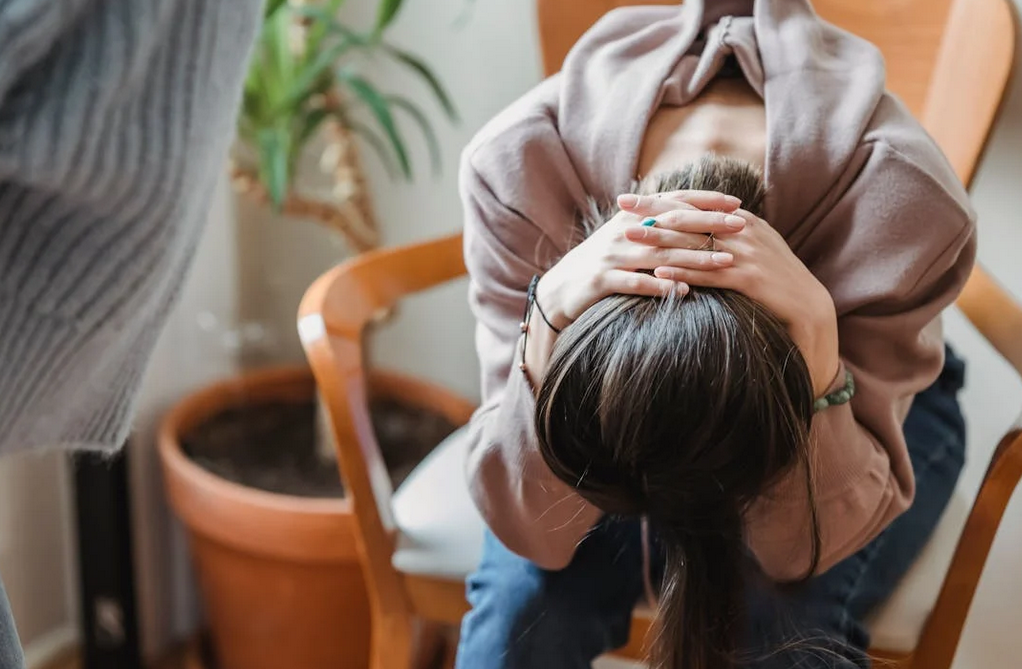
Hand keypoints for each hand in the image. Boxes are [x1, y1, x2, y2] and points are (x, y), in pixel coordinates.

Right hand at [537, 190, 743, 328]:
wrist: (560, 288)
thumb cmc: (602, 263)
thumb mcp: (625, 237)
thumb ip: (654, 224)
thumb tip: (694, 213)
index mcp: (631, 217)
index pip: (674, 202)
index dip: (705, 201)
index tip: (736, 204)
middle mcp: (623, 232)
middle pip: (673, 225)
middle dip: (709, 226)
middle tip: (741, 228)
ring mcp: (612, 256)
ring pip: (660, 254)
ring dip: (695, 258)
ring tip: (724, 263)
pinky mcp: (602, 280)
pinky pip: (636, 283)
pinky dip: (661, 287)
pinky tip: (684, 292)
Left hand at [642, 208, 840, 395]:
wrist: (808, 306)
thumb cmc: (775, 279)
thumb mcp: (754, 247)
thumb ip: (728, 233)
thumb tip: (696, 225)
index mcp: (742, 220)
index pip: (693, 204)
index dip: (660, 200)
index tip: (631, 197)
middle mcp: (743, 231)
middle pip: (689, 217)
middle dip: (652, 211)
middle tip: (621, 207)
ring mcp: (747, 254)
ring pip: (695, 244)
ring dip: (659, 240)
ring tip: (631, 237)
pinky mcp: (749, 279)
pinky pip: (709, 274)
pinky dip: (683, 272)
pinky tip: (659, 272)